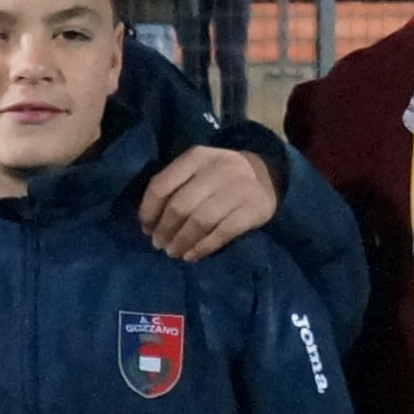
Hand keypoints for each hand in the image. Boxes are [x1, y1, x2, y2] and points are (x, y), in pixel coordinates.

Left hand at [135, 140, 277, 260]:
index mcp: (197, 157)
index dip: (149, 211)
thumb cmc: (221, 177)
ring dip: (182, 241)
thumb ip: (174, 186)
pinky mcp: (253, 209)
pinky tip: (192, 255)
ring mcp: (237, 189)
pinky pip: (221, 233)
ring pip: (199, 222)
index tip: (146, 229)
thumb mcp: (197, 170)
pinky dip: (203, 247)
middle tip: (159, 245)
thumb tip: (149, 223)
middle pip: (180, 206)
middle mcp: (217, 169)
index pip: (161, 185)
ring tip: (173, 252)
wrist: (267, 174)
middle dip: (164, 230)